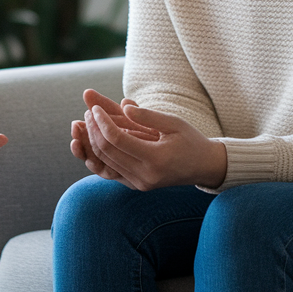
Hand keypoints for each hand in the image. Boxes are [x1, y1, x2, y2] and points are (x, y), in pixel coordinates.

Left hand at [82, 94, 226, 190]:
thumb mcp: (174, 123)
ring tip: (89, 121)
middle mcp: (145, 176)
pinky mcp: (136, 186)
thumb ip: (148, 116)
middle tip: (89, 111)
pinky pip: (111, 170)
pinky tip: (94, 138)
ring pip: (104, 162)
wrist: (203, 166)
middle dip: (94, 129)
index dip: (102, 121)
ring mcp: (140, 184)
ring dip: (92, 141)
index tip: (95, 107)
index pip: (117, 139)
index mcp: (156, 159)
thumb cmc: (191, 140)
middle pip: (106, 152)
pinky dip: (99, 154)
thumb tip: (123, 105)